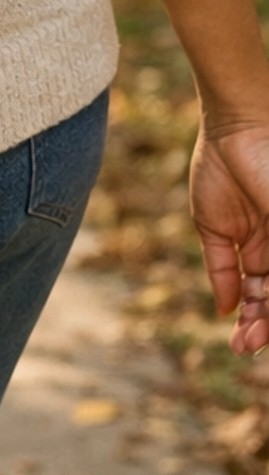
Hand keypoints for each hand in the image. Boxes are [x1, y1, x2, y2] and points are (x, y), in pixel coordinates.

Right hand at [190, 126, 268, 354]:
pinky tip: (262, 308)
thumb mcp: (211, 224)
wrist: (236, 128)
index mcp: (259, 249)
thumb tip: (224, 308)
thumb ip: (220, 267)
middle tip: (247, 345)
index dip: (252, 322)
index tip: (238, 342)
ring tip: (255, 338)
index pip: (261, 297)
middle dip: (264, 328)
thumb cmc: (220, 166)